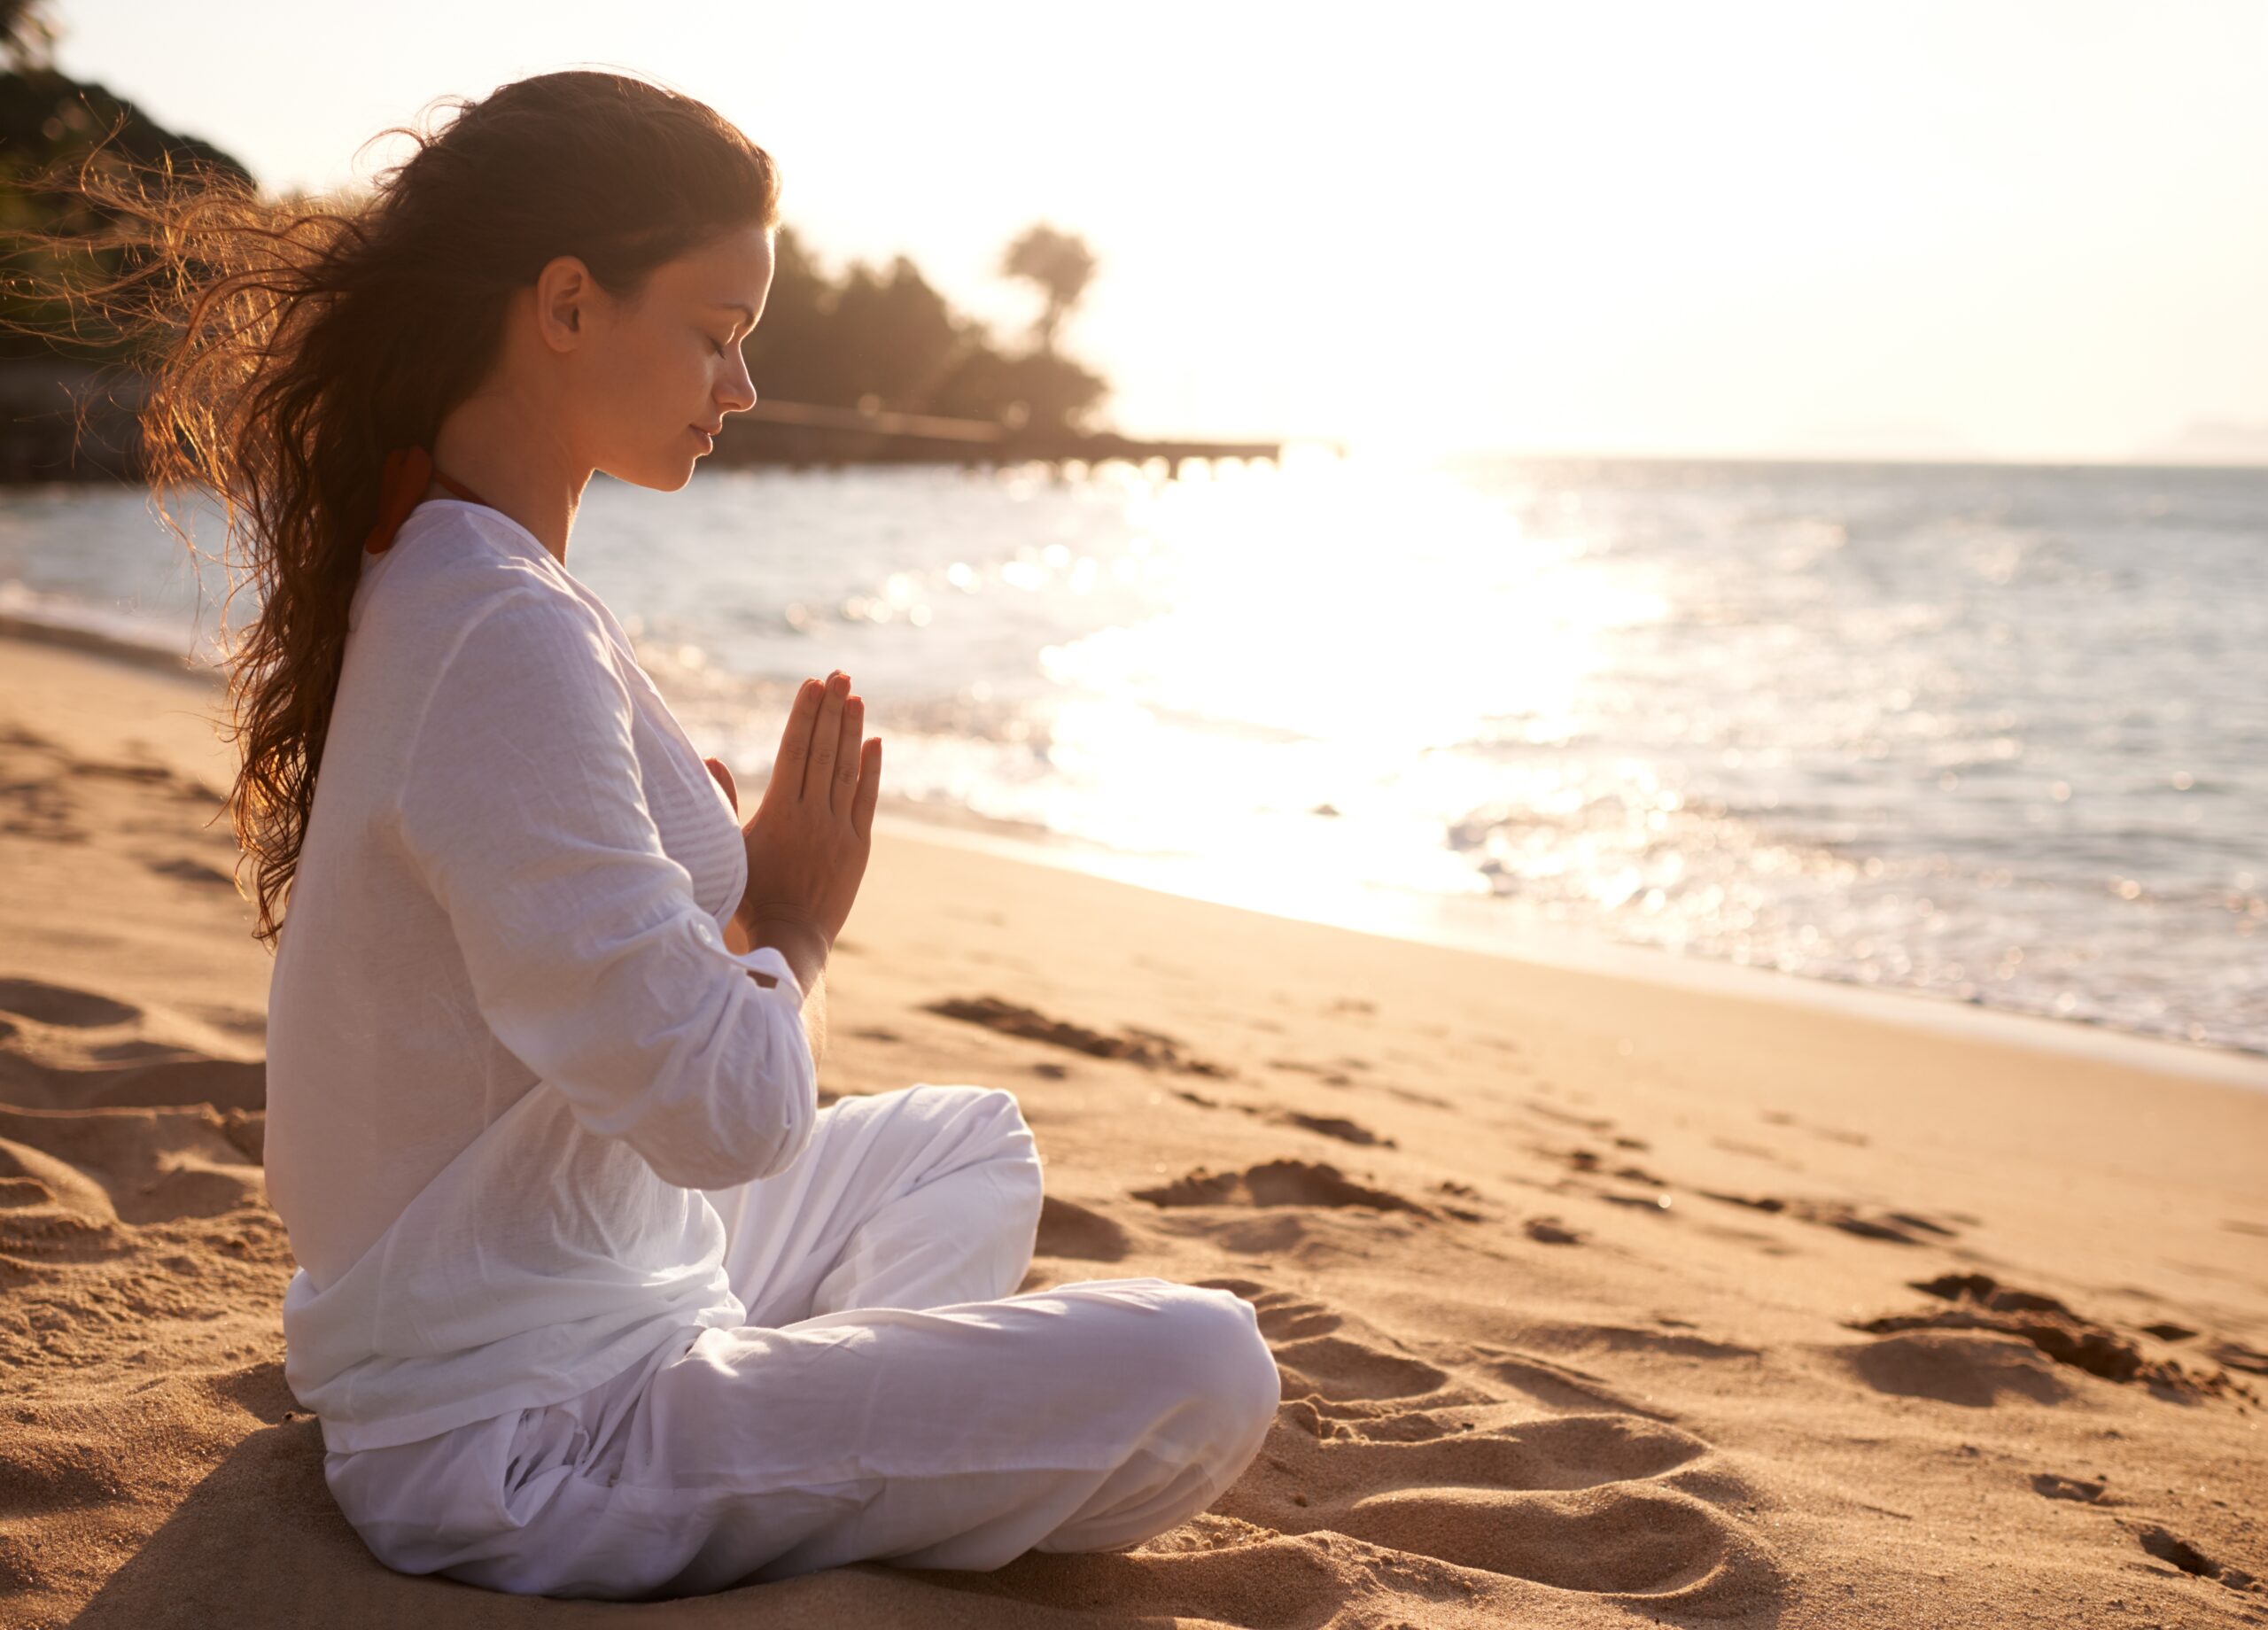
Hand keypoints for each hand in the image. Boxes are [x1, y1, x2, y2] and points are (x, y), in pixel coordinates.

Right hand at [730, 671, 880, 985]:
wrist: (789, 941)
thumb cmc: (749, 897)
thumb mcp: (727, 849)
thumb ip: (722, 803)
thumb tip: (711, 759)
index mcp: (780, 813)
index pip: (794, 750)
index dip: (804, 714)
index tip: (812, 683)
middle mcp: (813, 816)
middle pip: (823, 751)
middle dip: (830, 709)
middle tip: (839, 674)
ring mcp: (839, 831)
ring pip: (847, 770)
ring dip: (851, 731)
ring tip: (854, 696)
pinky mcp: (858, 848)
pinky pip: (866, 800)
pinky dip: (871, 770)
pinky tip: (874, 742)